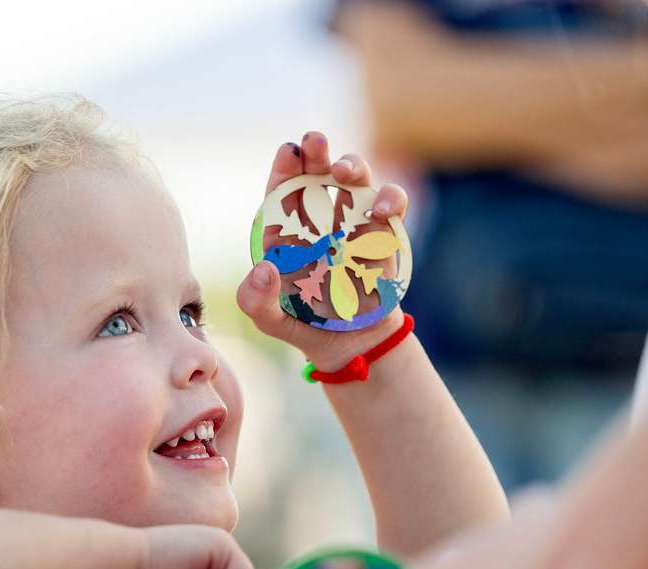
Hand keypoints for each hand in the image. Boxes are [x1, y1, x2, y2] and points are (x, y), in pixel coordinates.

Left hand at [236, 131, 409, 370]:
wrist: (351, 346)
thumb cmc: (304, 326)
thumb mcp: (269, 320)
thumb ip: (255, 299)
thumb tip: (265, 268)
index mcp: (288, 229)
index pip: (284, 189)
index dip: (285, 167)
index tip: (288, 153)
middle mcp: (320, 218)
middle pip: (319, 173)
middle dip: (317, 151)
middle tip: (314, 141)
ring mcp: (354, 223)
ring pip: (357, 178)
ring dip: (352, 165)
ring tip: (342, 172)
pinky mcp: (385, 234)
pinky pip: (391, 204)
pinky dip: (390, 199)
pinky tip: (380, 210)